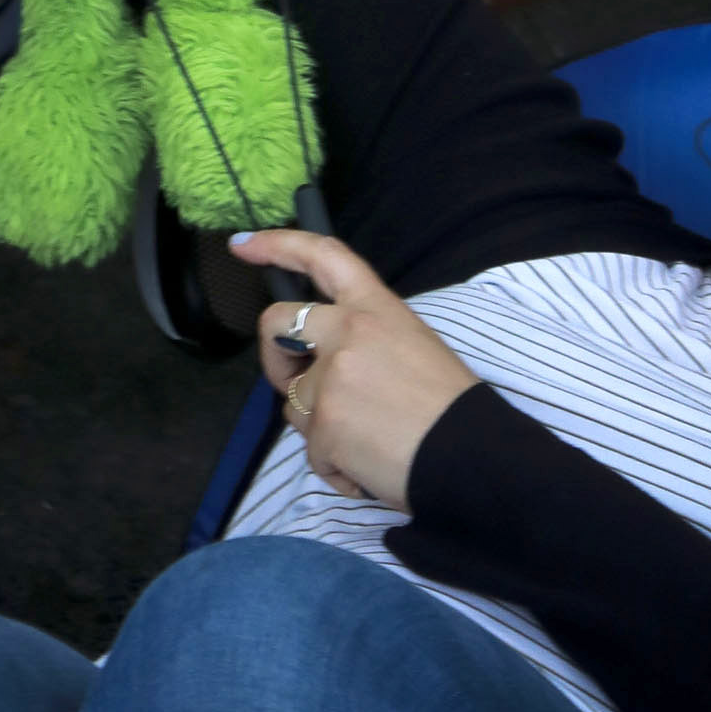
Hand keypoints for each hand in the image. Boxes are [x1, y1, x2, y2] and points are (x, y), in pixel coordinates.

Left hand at [234, 230, 479, 513]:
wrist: (467, 455)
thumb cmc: (447, 404)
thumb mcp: (410, 342)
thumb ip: (363, 335)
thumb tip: (327, 354)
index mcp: (373, 306)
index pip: (321, 256)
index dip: (276, 244)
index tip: (243, 245)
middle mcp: (345, 332)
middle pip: (275, 323)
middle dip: (274, 355)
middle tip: (294, 380)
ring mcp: (330, 379)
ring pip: (292, 400)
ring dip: (317, 425)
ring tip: (363, 440)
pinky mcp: (323, 426)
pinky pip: (311, 450)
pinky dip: (334, 465)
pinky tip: (366, 467)